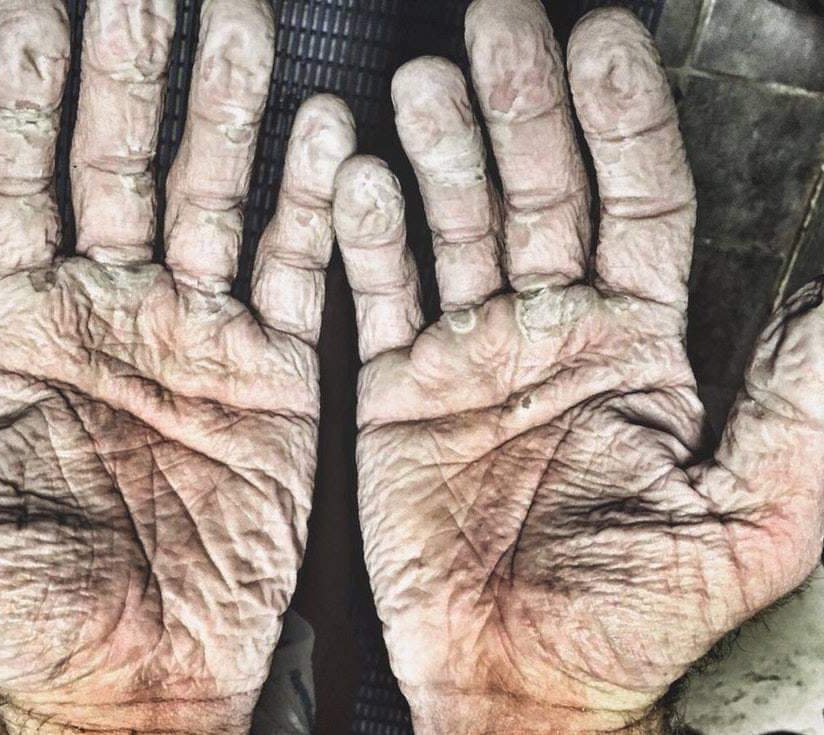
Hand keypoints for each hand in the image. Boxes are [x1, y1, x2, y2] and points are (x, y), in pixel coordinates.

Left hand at [0, 0, 353, 731]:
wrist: (147, 676)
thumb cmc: (34, 614)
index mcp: (26, 330)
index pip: (17, 172)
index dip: (24, 86)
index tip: (38, 4)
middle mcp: (115, 311)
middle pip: (120, 155)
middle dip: (133, 63)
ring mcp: (201, 332)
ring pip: (216, 192)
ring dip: (229, 110)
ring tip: (239, 23)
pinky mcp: (278, 371)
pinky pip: (302, 271)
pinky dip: (317, 206)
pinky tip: (328, 140)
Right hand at [334, 2, 823, 732]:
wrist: (517, 680)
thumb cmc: (631, 614)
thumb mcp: (750, 514)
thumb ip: (797, 400)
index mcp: (635, 345)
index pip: (637, 201)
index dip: (620, 118)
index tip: (600, 41)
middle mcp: (549, 331)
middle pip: (538, 189)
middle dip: (520, 105)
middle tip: (499, 24)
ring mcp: (466, 353)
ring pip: (452, 226)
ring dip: (437, 153)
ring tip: (423, 83)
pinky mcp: (394, 389)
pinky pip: (376, 298)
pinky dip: (365, 240)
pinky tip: (358, 177)